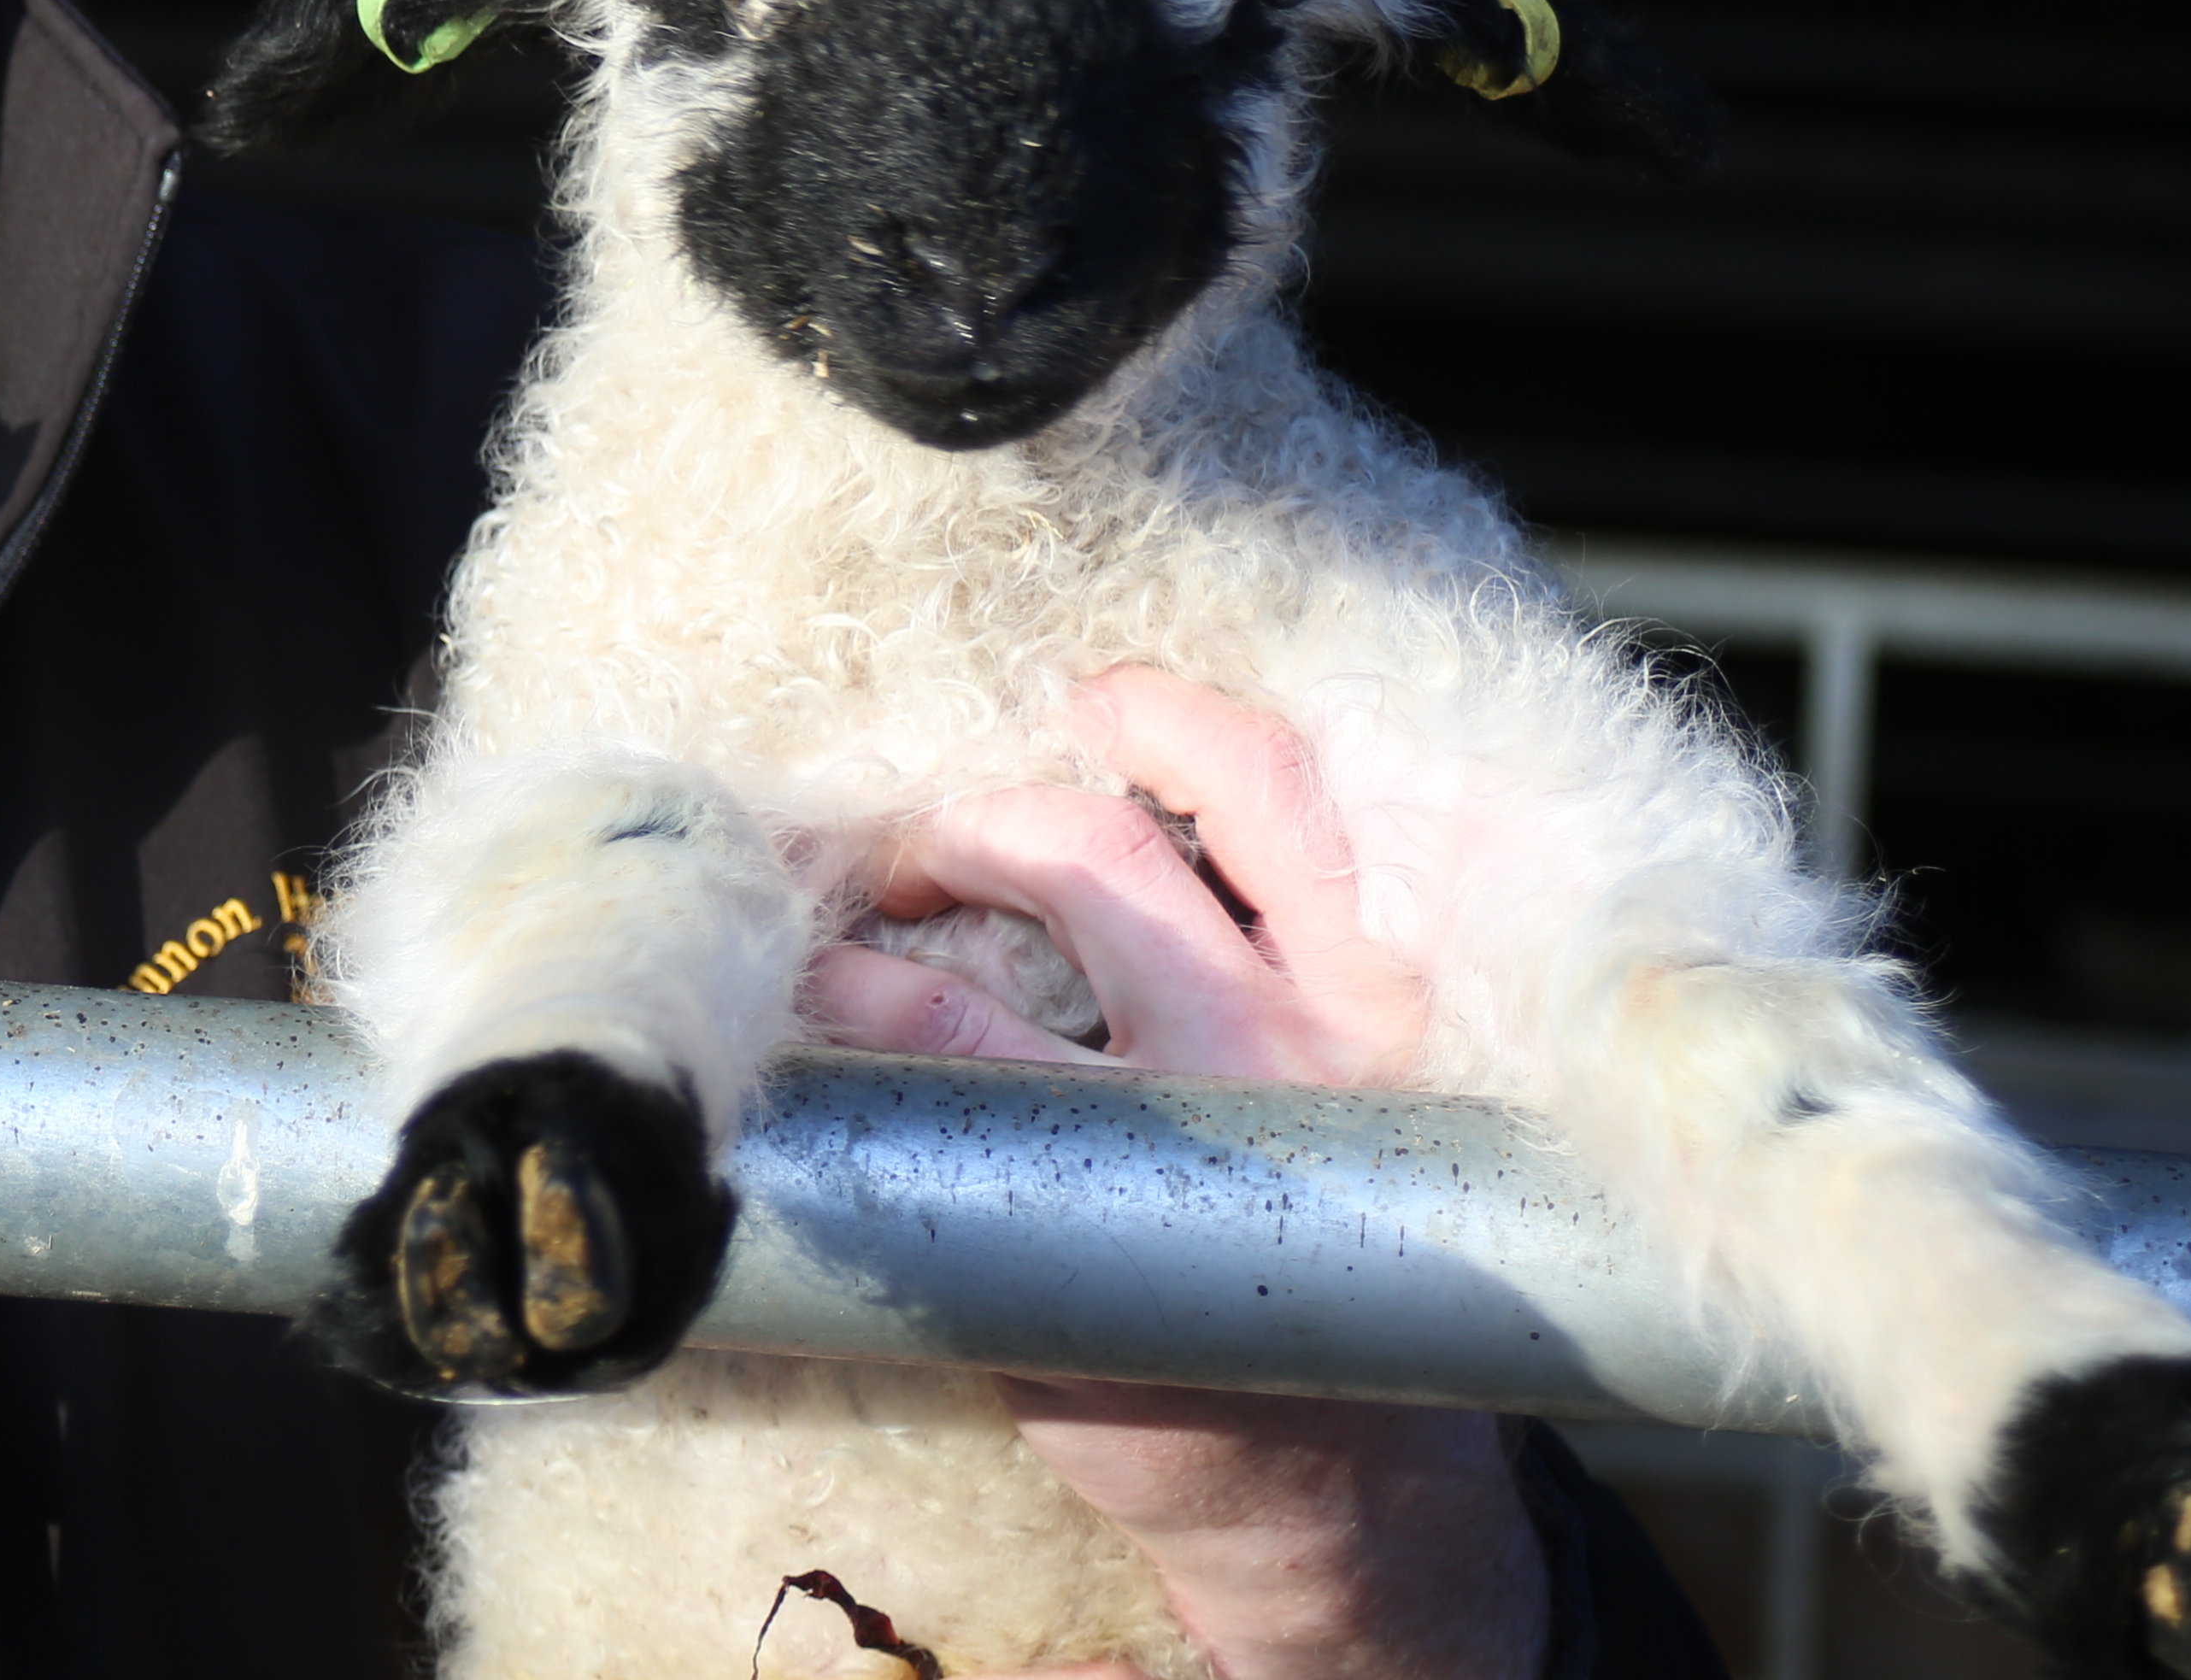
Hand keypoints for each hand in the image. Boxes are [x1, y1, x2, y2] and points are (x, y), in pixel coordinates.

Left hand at [799, 668, 1544, 1679]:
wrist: (1344, 1490)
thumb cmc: (1325, 1241)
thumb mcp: (1355, 1072)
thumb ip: (1279, 948)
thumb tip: (1121, 813)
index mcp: (1373, 980)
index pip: (1274, 786)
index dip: (1163, 719)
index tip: (1090, 701)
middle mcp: (1297, 1031)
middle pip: (1105, 838)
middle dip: (977, 813)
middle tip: (918, 840)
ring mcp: (1185, 1121)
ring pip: (996, 968)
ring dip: (894, 894)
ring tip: (836, 912)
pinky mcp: (1087, 1211)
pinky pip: (946, 1063)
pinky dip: (864, 1009)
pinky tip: (817, 1016)